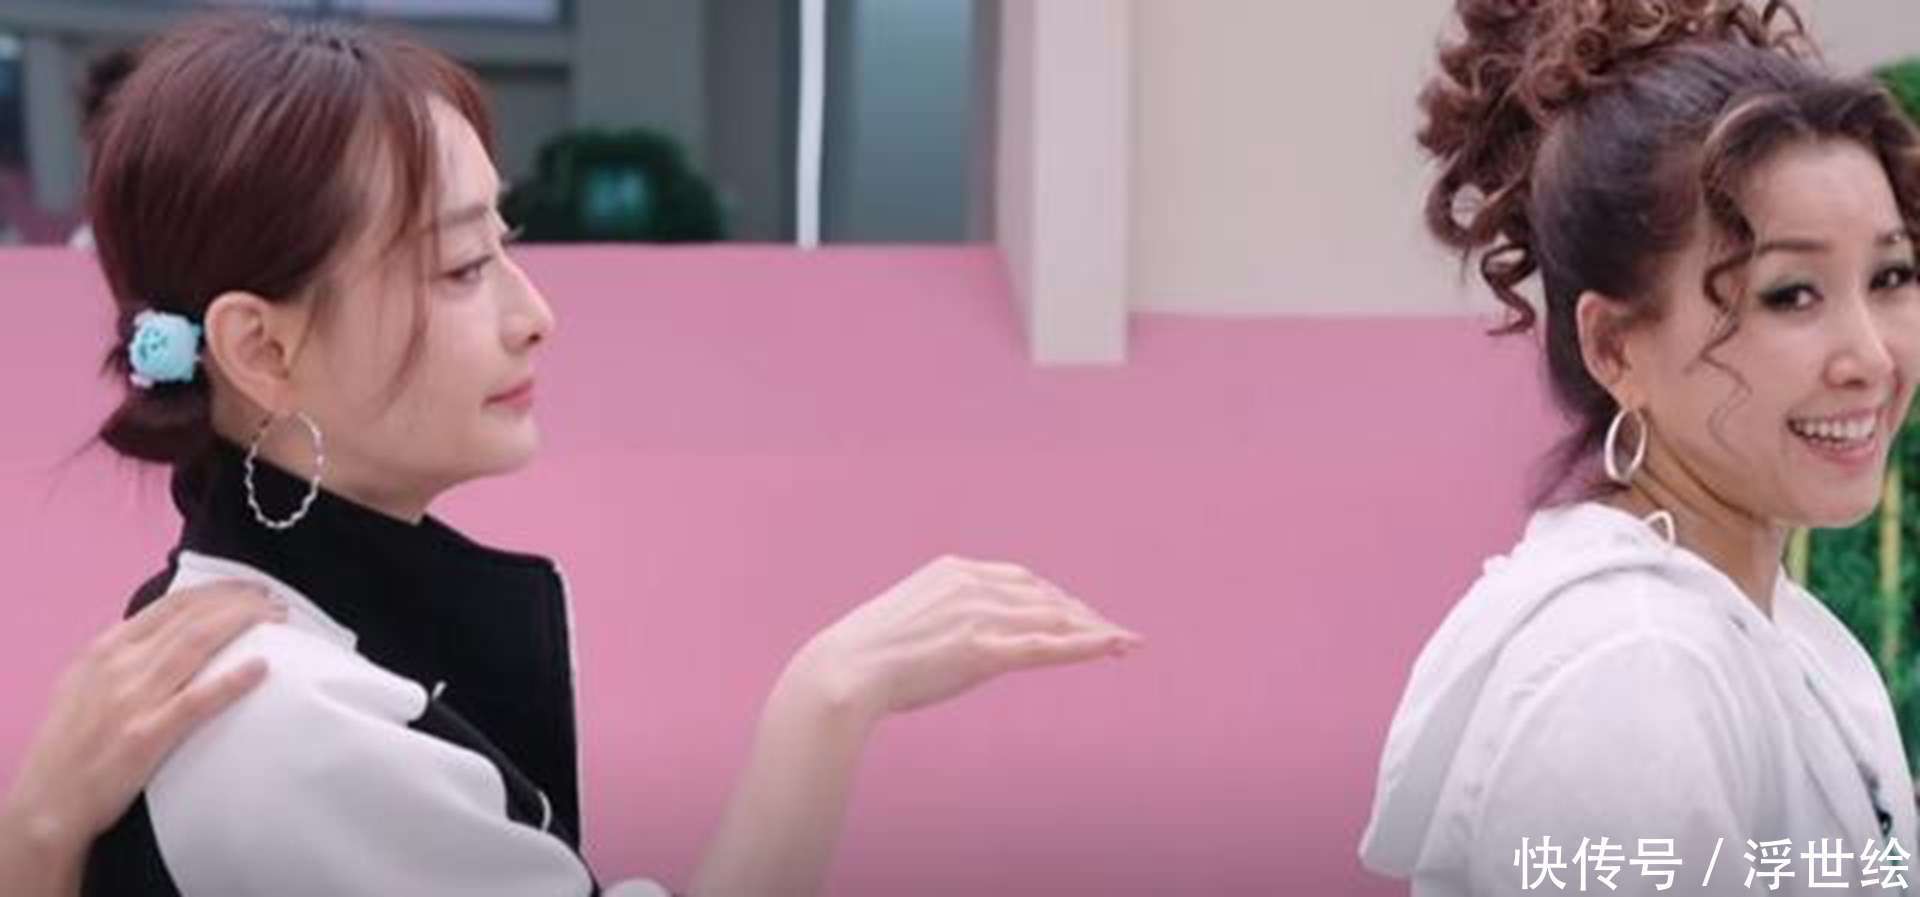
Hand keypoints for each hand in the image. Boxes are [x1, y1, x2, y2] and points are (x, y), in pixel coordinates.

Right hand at [2, 581, 283, 852]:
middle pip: (193, 619)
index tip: (250, 589)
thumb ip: (121, 654)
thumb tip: (167, 632)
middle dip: (240, 603)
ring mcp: (134, 699)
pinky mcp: (147, 735)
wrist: (49, 799)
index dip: (218, 592)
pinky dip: (231, 681)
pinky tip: (261, 667)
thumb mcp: (83, 682)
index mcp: (106, 648)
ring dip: (243, 625)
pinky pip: (197, 701)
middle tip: (276, 602)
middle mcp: (120, 665)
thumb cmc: (71, 742)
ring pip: (198, 645)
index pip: (172, 606)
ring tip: (278, 619)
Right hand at [787, 555, 1141, 723]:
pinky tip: (1113, 647)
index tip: (1079, 612)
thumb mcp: (911, 617)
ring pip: (1054, 618)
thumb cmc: (866, 654)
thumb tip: (961, 635)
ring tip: (1126, 643)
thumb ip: (945, 615)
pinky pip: (1046, 646)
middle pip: (1046, 595)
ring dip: (1095, 630)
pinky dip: (1085, 645)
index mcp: (954, 570)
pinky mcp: (982, 650)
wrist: (843, 671)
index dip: (1057, 596)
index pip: (1022, 578)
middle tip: (1114, 632)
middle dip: (1084, 613)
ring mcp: (979, 616)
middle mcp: (972, 584)